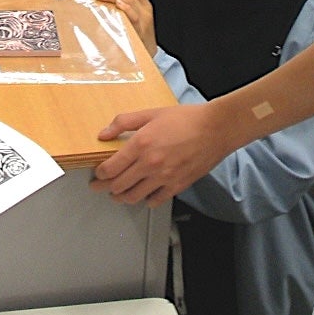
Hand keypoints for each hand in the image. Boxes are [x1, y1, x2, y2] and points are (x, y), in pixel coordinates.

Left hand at [90, 0, 155, 54]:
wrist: (147, 55)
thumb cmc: (134, 35)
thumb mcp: (131, 18)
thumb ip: (121, 7)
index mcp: (143, 3)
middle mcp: (145, 8)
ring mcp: (143, 18)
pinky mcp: (140, 30)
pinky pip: (134, 15)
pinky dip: (124, 8)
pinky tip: (115, 5)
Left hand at [90, 102, 227, 204]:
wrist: (215, 129)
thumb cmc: (186, 119)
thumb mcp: (151, 113)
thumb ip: (124, 123)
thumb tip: (103, 134)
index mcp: (141, 144)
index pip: (110, 168)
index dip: (100, 174)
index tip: (98, 174)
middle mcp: (150, 164)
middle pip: (118, 185)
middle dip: (105, 188)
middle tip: (100, 186)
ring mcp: (164, 177)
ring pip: (134, 197)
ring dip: (122, 197)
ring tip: (118, 195)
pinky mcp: (177, 186)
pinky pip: (155, 201)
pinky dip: (146, 201)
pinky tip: (144, 196)